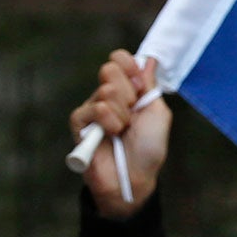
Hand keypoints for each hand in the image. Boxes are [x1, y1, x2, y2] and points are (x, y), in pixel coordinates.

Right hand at [70, 50, 170, 217]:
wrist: (134, 177)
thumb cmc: (148, 149)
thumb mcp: (158, 113)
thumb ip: (150, 85)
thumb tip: (148, 59)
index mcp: (127, 90)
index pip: (119, 60)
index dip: (128, 65)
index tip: (138, 83)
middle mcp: (107, 96)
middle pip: (109, 69)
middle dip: (127, 91)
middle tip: (132, 113)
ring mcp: (92, 110)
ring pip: (104, 91)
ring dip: (121, 113)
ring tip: (122, 131)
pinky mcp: (79, 124)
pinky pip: (92, 109)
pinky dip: (107, 121)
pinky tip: (110, 134)